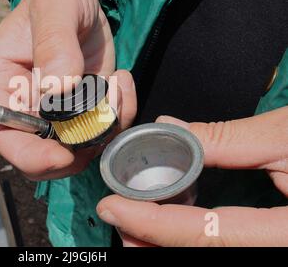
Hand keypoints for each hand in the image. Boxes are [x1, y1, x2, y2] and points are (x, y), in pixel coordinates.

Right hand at [0, 0, 136, 180]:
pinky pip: (100, 131)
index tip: (65, 155)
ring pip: (74, 149)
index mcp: (1, 83)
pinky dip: (118, 118)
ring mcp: (54, 111)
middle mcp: (24, 104)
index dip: (32, 156)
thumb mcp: (55, 8)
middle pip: (39, 155)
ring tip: (116, 88)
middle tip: (101, 123)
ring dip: (103, 131)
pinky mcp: (81, 109)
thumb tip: (57, 89)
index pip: (6, 137)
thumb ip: (54, 44)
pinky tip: (121, 83)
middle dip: (74, 151)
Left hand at [97, 106, 287, 245]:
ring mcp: (273, 252)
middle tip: (119, 216)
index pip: (204, 235)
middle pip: (197, 257)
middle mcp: (276, 252)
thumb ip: (227, 137)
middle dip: (149, 242)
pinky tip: (172, 226)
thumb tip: (171, 127)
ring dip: (164, 244)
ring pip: (206, 259)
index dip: (150, 223)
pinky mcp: (269, 244)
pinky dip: (187, 241)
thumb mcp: (285, 137)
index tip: (111, 207)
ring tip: (137, 221)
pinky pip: (222, 249)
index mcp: (285, 235)